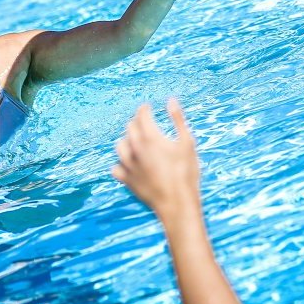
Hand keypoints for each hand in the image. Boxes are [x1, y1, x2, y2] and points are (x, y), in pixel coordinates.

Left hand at [113, 98, 200, 218]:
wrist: (177, 203)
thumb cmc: (186, 172)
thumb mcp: (187, 142)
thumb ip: (178, 119)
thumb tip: (171, 101)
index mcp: (150, 136)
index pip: (141, 114)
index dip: (145, 109)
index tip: (148, 108)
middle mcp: (135, 148)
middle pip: (130, 127)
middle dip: (137, 122)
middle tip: (145, 123)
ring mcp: (128, 164)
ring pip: (120, 145)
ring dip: (128, 140)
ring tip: (137, 142)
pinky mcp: (126, 179)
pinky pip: (116, 166)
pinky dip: (122, 163)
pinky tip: (130, 163)